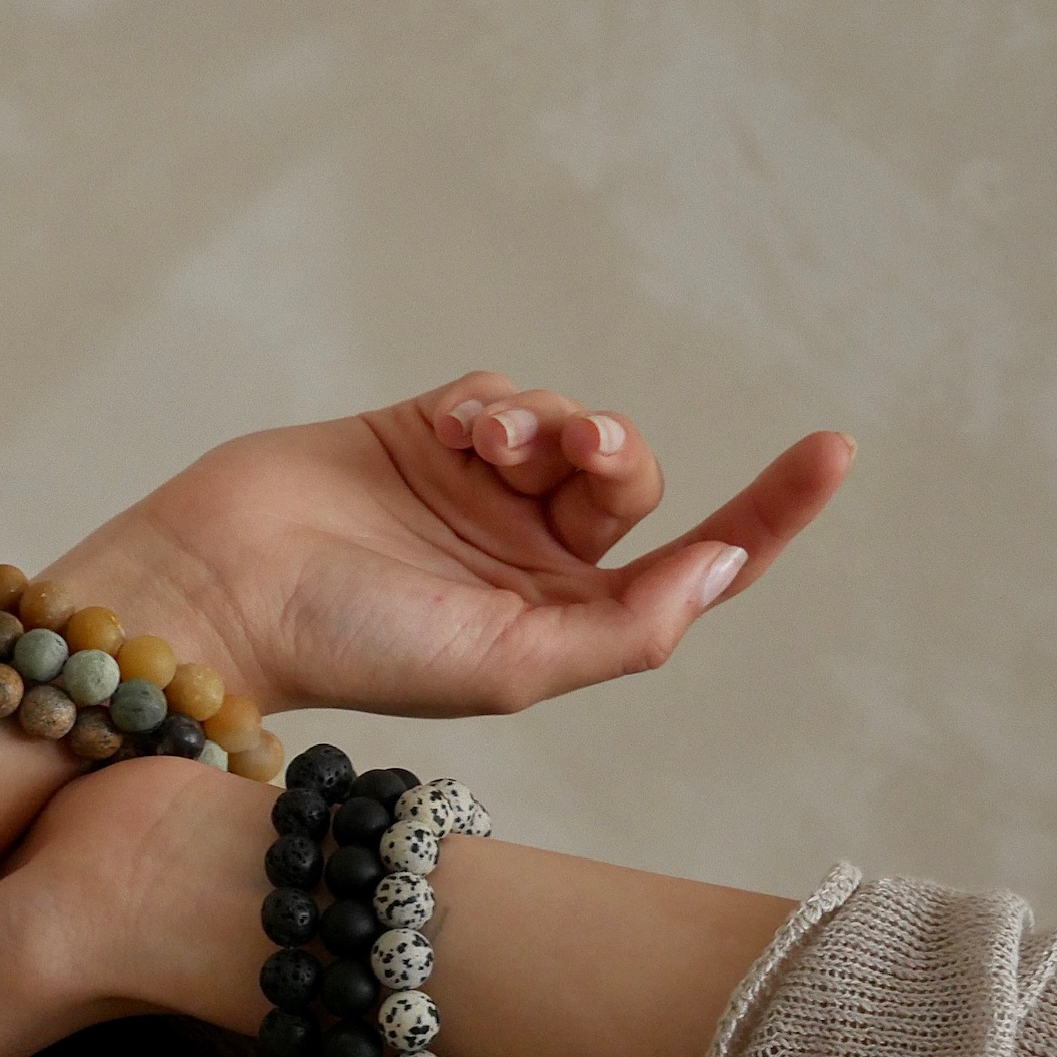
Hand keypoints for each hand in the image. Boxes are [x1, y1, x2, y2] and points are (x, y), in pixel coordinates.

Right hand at [49, 373, 852, 715]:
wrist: (225, 587)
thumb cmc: (356, 646)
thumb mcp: (511, 660)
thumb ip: (627, 623)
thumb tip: (729, 568)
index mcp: (556, 624)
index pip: (690, 568)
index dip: (767, 514)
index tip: (831, 450)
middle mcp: (524, 559)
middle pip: (632, 484)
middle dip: (615, 456)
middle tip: (574, 450)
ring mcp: (474, 495)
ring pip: (570, 429)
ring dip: (552, 423)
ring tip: (488, 443)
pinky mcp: (422, 434)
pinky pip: (504, 395)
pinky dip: (499, 404)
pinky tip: (451, 432)